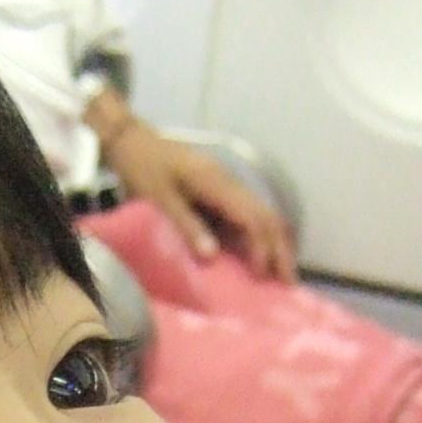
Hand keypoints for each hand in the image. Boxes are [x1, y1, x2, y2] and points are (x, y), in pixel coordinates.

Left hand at [95, 105, 296, 281]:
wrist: (133, 140)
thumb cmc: (142, 167)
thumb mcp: (159, 198)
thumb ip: (186, 225)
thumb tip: (212, 256)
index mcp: (217, 182)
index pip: (253, 217)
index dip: (262, 247)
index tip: (262, 275)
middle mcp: (229, 182)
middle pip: (267, 216)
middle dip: (281, 248)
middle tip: (288, 282)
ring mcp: (226, 185)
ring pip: (262, 214)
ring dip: (274, 243)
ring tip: (280, 273)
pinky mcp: (219, 190)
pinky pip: (247, 214)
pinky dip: (258, 236)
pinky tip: (258, 256)